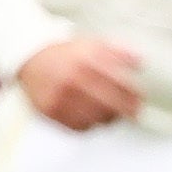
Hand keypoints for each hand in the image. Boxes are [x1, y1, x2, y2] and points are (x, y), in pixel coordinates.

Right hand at [15, 35, 143, 131]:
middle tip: (134, 111)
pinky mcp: (50, 111)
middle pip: (109, 103)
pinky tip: (93, 117)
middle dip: (127, 110)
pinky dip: (90, 124)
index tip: (140, 97)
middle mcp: (71, 79)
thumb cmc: (66, 54)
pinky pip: (78, 126)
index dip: (133, 93)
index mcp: (84, 60)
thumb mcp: (92, 45)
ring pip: (95, 118)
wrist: (31, 59)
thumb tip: (141, 61)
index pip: (118, 82)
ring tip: (113, 114)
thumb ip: (118, 51)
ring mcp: (59, 97)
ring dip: (109, 118)